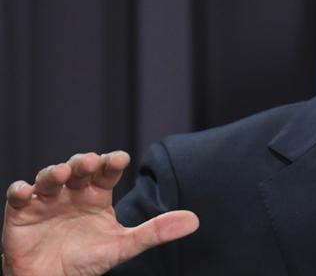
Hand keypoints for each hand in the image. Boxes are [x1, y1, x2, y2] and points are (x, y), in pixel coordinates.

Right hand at [2, 151, 198, 275]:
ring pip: (50, 177)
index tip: (121, 158)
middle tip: (88, 162)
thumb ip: (156, 231)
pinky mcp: (21, 212)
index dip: (112, 162)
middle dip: (83, 162)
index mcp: (97, 194)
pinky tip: (25, 191)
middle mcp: (73, 191)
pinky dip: (20, 191)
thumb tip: (194, 220)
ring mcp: (47, 199)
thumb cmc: (89, 259)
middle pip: (78, 168)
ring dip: (54, 172)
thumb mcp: (124, 246)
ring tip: (62, 174)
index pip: (106, 171)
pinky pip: (18, 196)